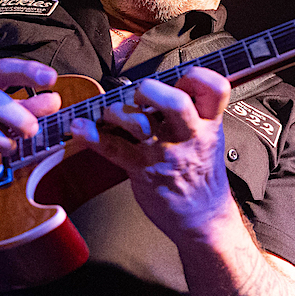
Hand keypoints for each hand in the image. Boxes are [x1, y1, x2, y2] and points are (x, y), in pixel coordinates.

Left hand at [69, 67, 232, 240]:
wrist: (203, 219)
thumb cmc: (201, 176)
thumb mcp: (209, 139)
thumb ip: (191, 114)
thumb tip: (160, 87)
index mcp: (209, 124)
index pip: (214, 88)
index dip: (197, 76)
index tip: (182, 77)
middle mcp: (189, 136)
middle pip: (175, 101)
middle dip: (150, 89)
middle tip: (140, 95)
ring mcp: (165, 153)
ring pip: (138, 121)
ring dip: (116, 110)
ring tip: (110, 112)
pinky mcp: (142, 170)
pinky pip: (113, 149)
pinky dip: (92, 136)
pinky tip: (80, 127)